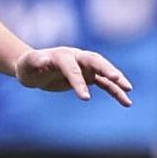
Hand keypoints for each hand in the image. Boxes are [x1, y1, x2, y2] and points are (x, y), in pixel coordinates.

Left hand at [14, 48, 132, 105]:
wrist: (33, 68)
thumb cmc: (28, 66)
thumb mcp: (27, 65)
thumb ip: (34, 61)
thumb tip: (42, 60)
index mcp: (62, 56)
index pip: (72, 68)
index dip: (78, 81)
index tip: (85, 98)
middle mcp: (77, 58)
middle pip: (95, 61)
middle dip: (106, 69)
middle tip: (117, 79)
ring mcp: (84, 66)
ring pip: (104, 71)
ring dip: (116, 80)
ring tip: (129, 90)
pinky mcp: (88, 76)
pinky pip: (105, 84)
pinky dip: (115, 91)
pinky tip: (126, 102)